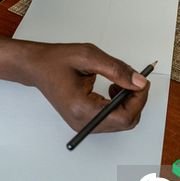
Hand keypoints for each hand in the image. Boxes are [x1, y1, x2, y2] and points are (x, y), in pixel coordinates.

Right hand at [26, 42, 150, 131]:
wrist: (37, 66)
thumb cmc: (56, 60)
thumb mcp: (89, 56)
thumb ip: (117, 69)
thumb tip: (139, 82)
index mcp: (81, 108)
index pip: (124, 117)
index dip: (139, 99)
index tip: (142, 81)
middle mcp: (82, 121)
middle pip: (125, 122)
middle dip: (136, 100)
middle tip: (134, 80)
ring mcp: (83, 124)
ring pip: (120, 122)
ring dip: (128, 103)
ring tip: (118, 82)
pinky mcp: (84, 120)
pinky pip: (112, 119)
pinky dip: (119, 105)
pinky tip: (113, 88)